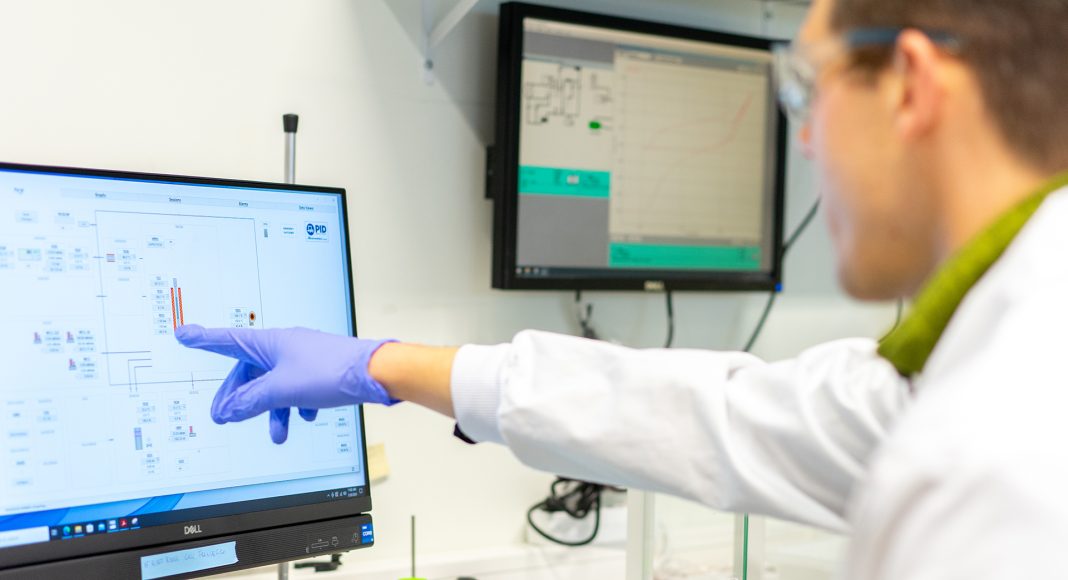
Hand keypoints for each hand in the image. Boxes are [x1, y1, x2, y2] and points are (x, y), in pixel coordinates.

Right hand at [175, 324, 396, 443]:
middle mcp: (285, 346)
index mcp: (270, 342)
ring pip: (276, 385)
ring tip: (278, 436)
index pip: (227, 341)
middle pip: (250, 372)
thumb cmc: (330, 372)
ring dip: (273, 411)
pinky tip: (307, 417)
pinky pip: (299, 389)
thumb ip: (251, 402)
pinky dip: (297, 405)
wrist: (374, 373)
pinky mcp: (321, 371)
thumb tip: (228, 410)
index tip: (183, 333)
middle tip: (223, 418)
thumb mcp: (281, 391)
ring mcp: (304, 358)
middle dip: (239, 397)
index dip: (204, 340)